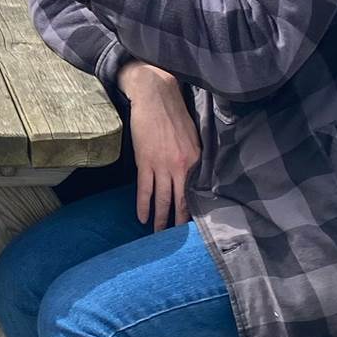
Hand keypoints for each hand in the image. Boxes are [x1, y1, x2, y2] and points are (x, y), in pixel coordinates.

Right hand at [118, 62, 199, 230]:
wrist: (155, 96)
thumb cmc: (174, 114)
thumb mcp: (192, 137)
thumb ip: (193, 159)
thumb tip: (192, 179)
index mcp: (194, 160)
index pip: (194, 192)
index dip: (192, 211)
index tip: (192, 226)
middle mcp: (180, 166)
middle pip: (179, 201)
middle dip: (177, 222)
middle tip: (175, 240)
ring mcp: (161, 165)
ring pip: (161, 199)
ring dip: (160, 219)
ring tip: (158, 234)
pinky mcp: (144, 161)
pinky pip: (144, 189)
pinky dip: (143, 205)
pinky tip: (142, 217)